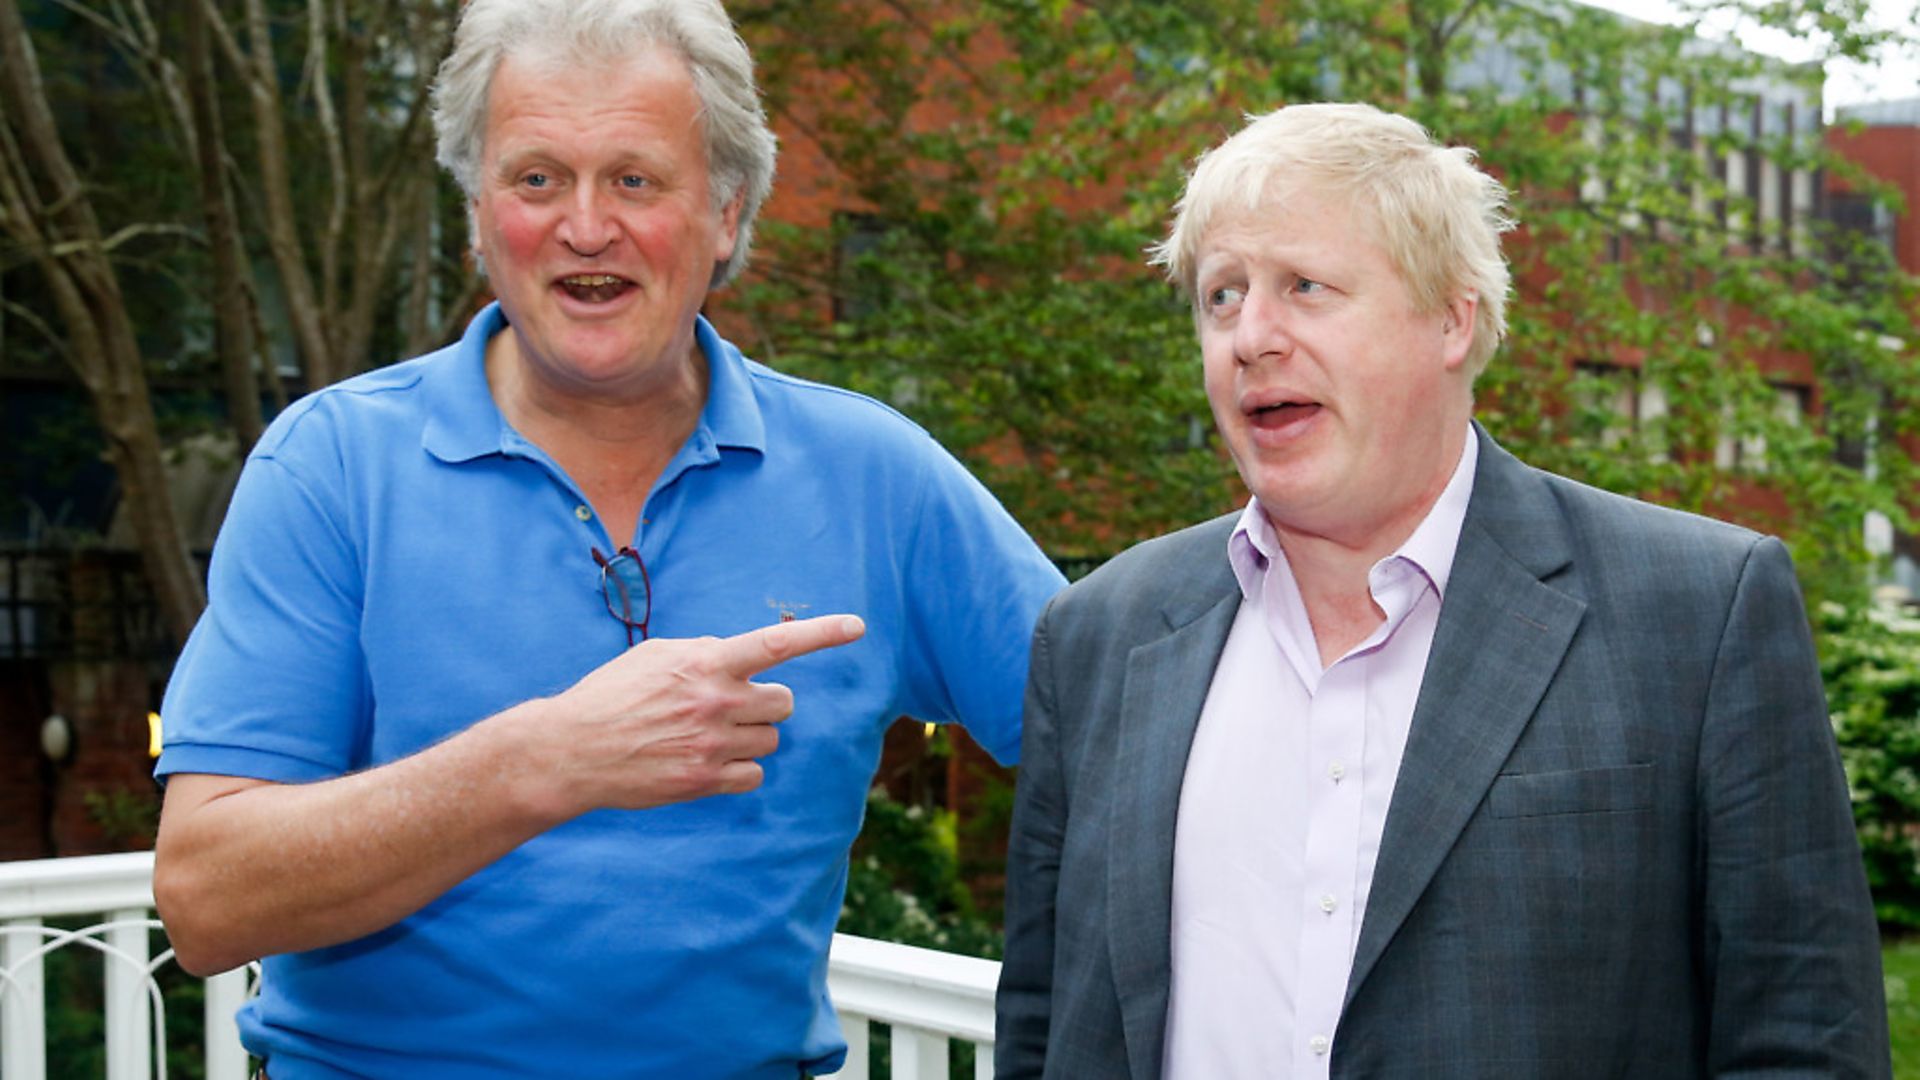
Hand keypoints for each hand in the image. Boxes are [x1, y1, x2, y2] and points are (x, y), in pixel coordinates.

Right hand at [527, 614, 866, 815]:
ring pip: (771, 740)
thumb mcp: (655, 655)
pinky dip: (739, 769)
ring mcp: (712, 743)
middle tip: (728, 707)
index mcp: (705, 662)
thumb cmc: (612, 695)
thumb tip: (740, 656)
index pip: (776, 643)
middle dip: (764, 704)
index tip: (858, 626)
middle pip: (783, 703)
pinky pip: (755, 774)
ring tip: (707, 735)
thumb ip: (703, 652)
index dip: (821, 633)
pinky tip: (706, 762)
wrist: (572, 750)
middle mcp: (716, 701)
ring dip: (750, 737)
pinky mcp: (705, 780)